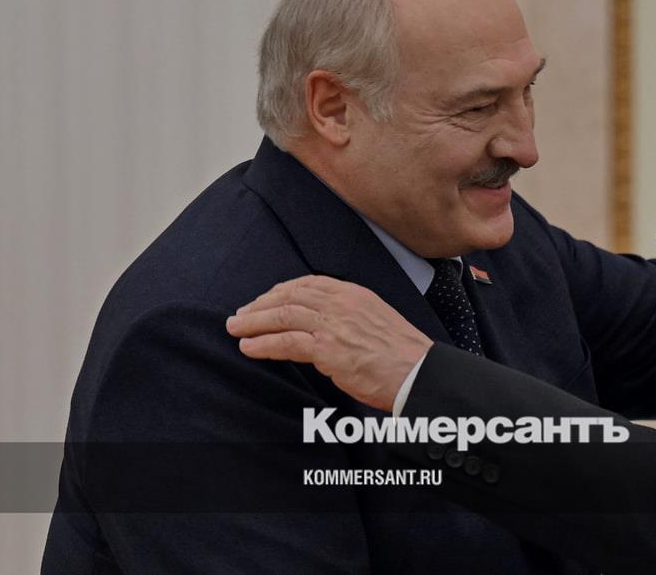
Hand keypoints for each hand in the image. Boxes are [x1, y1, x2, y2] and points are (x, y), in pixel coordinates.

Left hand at [225, 275, 430, 411]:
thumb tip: (330, 328)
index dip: (282, 290)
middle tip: (242, 314)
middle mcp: (342, 303)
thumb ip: (352, 318)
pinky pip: (285, 342)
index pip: (310, 283)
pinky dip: (262, 344)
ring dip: (253, 322)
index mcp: (356, 294)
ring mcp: (333, 324)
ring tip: (236, 329)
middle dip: (261, 304)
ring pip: (282, 315)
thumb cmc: (405, 356)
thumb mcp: (378, 321)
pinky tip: (249, 348)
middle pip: (290, 295)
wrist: (419, 373)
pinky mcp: (327, 349)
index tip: (266, 299)